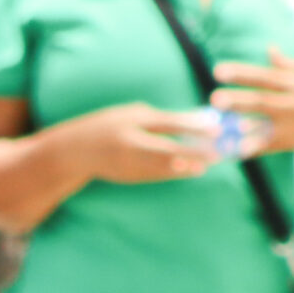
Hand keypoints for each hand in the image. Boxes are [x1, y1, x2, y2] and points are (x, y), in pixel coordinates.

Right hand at [67, 103, 217, 184]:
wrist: (76, 151)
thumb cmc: (111, 125)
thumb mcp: (132, 115)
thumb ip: (161, 118)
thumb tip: (194, 120)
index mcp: (131, 122)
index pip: (167, 123)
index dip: (192, 126)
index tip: (216, 128)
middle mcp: (130, 143)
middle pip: (167, 149)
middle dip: (193, 152)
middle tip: (216, 154)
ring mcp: (129, 163)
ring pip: (163, 166)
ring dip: (186, 166)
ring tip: (206, 165)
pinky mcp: (129, 177)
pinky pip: (156, 175)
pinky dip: (174, 173)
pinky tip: (191, 170)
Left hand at [213, 49, 293, 150]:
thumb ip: (290, 64)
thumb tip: (268, 49)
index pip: (265, 75)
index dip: (242, 73)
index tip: (218, 71)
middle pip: (262, 100)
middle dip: (239, 100)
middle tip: (216, 99)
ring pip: (266, 126)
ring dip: (245, 127)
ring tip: (226, 128)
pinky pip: (271, 147)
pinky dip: (255, 149)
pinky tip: (236, 152)